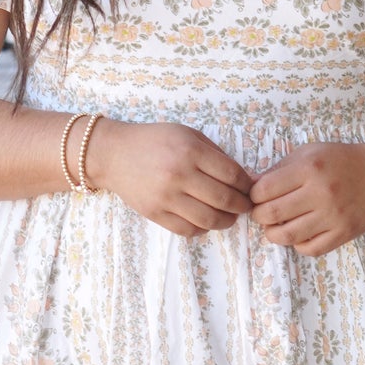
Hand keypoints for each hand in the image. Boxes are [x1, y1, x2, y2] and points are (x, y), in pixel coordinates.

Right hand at [85, 117, 254, 236]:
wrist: (113, 154)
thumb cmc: (154, 141)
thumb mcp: (187, 134)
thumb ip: (216, 154)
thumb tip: (245, 178)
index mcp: (190, 151)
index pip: (232, 174)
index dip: (247, 186)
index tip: (251, 190)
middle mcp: (179, 174)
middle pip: (224, 200)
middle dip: (242, 206)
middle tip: (246, 206)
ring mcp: (166, 197)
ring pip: (209, 219)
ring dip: (226, 221)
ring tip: (229, 217)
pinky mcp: (155, 213)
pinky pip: (187, 230)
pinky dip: (203, 229)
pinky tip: (206, 221)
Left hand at [247, 141, 364, 256]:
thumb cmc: (341, 160)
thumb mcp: (309, 152)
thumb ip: (280, 168)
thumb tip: (250, 185)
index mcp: (309, 168)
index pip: (264, 189)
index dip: (253, 196)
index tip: (257, 197)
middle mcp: (321, 193)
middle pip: (271, 214)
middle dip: (259, 216)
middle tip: (262, 213)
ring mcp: (333, 216)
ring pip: (287, 235)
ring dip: (273, 234)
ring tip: (276, 226)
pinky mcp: (344, 233)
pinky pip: (310, 249)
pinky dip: (297, 244)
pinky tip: (299, 234)